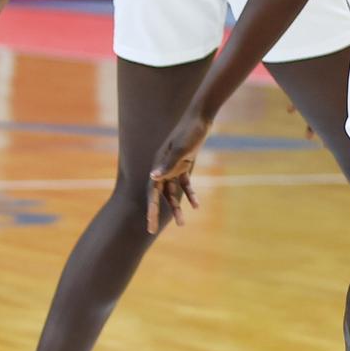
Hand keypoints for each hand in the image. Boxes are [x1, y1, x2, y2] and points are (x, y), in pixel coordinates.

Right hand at [147, 110, 209, 232]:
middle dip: (155, 213)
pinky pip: (185, 184)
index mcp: (158, 165)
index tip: (149, 225)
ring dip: (176, 207)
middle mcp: (162, 168)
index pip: (151, 192)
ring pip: (172, 192)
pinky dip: (190, 194)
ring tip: (181, 224)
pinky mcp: (184, 165)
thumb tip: (152, 177)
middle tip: (151, 231)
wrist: (200, 119)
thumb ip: (167, 164)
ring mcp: (173, 167)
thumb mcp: (180, 149)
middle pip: (158, 195)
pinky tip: (196, 206)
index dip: (150, 209)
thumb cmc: (189, 132)